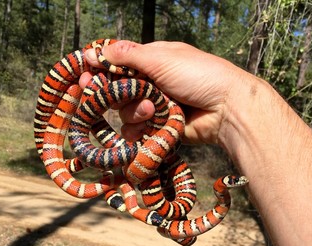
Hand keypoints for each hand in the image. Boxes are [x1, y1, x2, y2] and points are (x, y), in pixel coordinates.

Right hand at [81, 40, 254, 144]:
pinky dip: (138, 129)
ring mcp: (154, 105)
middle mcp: (151, 82)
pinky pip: (136, 129)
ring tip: (153, 109)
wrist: (227, 108)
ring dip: (134, 111)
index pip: (117, 64)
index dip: (100, 71)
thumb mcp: (161, 58)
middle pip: (117, 89)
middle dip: (113, 93)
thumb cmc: (198, 75)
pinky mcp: (158, 126)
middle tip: (97, 94)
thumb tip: (94, 51)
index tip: (84, 78)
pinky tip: (148, 125)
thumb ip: (127, 55)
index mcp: (151, 60)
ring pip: (125, 111)